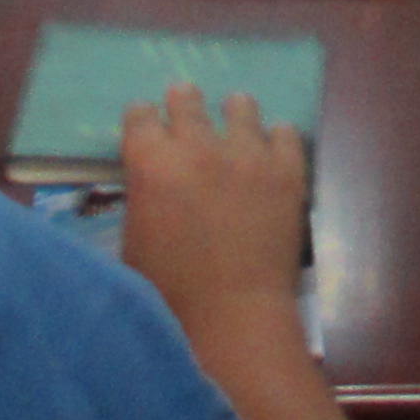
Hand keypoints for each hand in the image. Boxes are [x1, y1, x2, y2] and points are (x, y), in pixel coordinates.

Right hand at [116, 83, 311, 317]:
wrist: (233, 318)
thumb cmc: (169, 295)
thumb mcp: (133, 245)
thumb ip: (142, 201)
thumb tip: (152, 183)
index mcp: (152, 164)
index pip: (140, 116)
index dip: (142, 119)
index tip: (147, 124)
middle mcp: (199, 147)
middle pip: (187, 100)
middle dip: (183, 102)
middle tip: (186, 104)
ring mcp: (247, 155)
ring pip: (241, 107)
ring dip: (233, 113)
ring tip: (234, 118)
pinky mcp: (286, 170)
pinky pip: (284, 134)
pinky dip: (275, 139)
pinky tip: (271, 149)